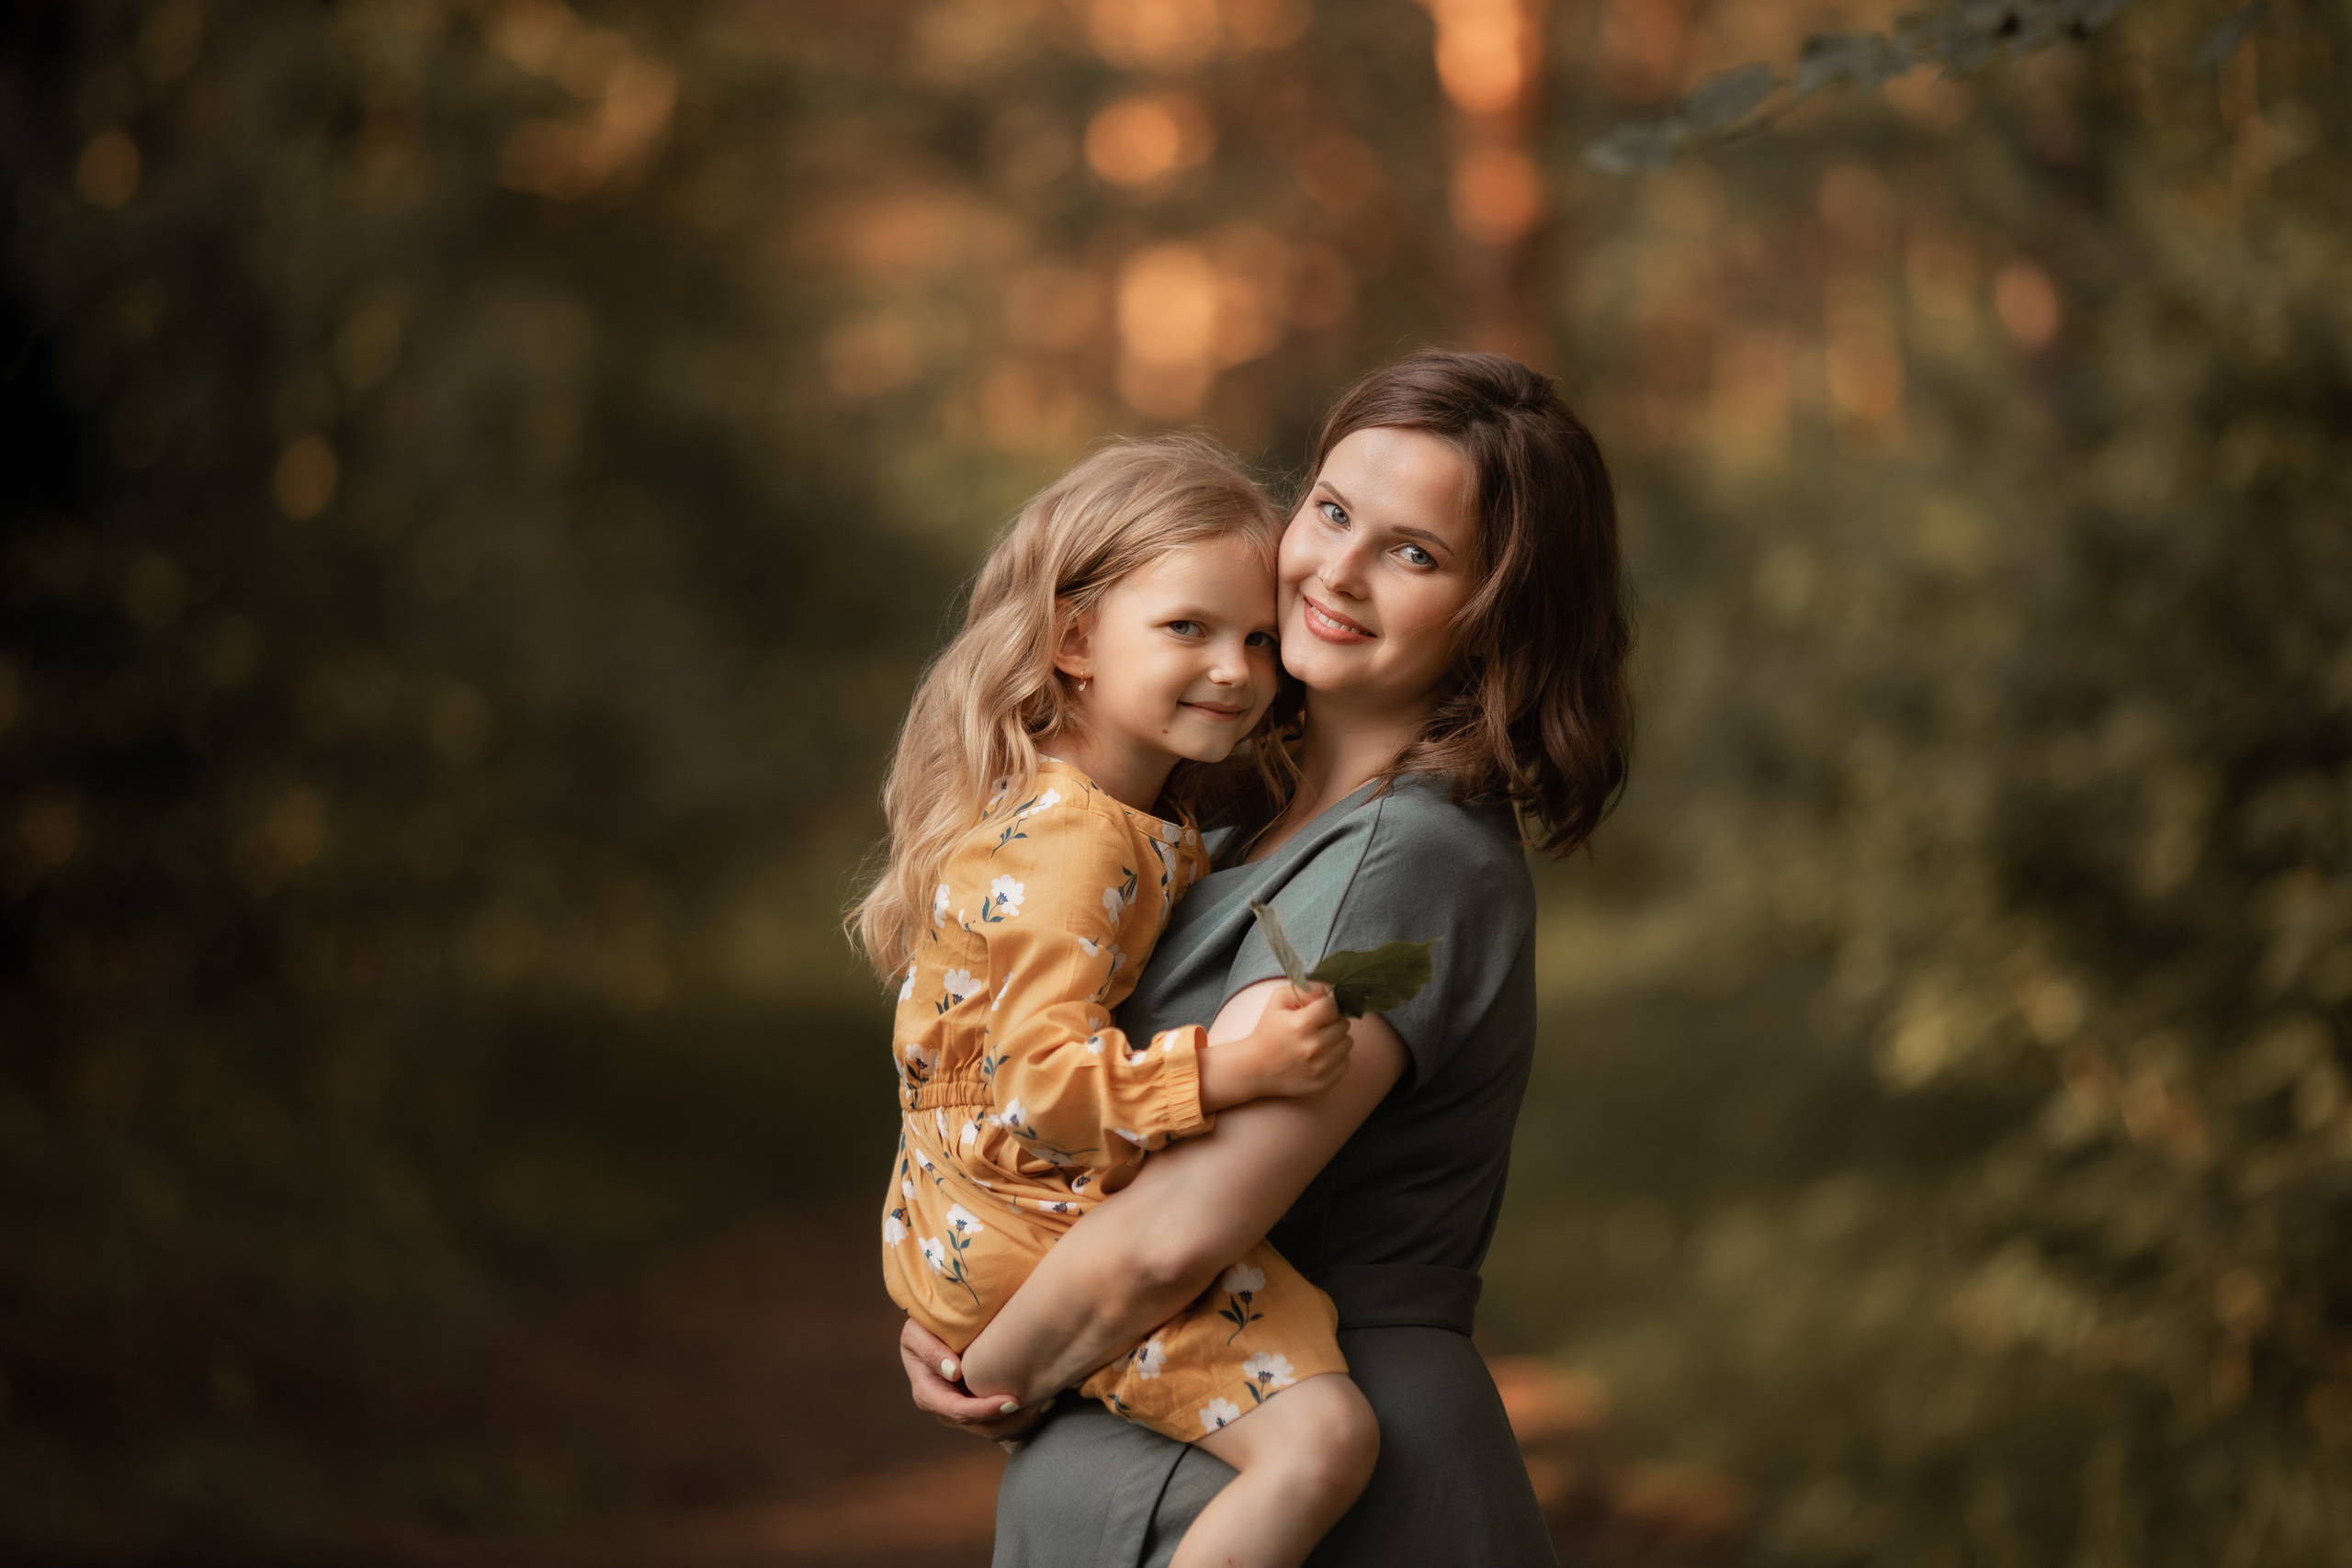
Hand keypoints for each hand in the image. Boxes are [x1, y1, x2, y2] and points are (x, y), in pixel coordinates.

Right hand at [899, 1316, 1046, 1443]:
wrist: (931, 1330)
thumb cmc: (924, 1328)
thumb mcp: (916, 1333)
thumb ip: (930, 1350)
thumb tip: (955, 1372)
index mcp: (929, 1394)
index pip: (960, 1411)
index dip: (987, 1410)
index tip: (1013, 1399)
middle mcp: (946, 1410)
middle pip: (983, 1428)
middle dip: (1013, 1421)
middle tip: (1043, 1403)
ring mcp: (963, 1413)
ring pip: (996, 1431)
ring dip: (1022, 1422)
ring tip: (1049, 1404)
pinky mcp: (979, 1408)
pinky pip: (1002, 1424)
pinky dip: (1022, 1418)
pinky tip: (1044, 1403)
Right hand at [1232, 982, 1351, 1099]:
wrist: (1255, 1068)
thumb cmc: (1268, 1031)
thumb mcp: (1278, 1001)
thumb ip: (1305, 988)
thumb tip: (1327, 990)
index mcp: (1302, 1024)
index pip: (1333, 1006)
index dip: (1324, 1006)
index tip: (1315, 1012)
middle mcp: (1314, 1047)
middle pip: (1343, 1024)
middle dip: (1331, 1022)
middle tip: (1315, 1028)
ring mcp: (1320, 1067)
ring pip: (1347, 1042)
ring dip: (1336, 1040)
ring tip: (1317, 1042)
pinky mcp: (1324, 1082)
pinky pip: (1346, 1062)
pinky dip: (1336, 1058)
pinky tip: (1319, 1057)